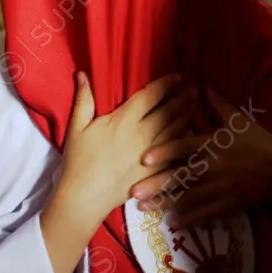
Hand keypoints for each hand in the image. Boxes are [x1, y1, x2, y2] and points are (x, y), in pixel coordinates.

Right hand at [53, 72, 196, 225]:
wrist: (85, 198)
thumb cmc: (79, 162)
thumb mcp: (76, 128)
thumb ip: (84, 100)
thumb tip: (83, 74)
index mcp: (124, 120)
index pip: (150, 96)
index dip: (165, 84)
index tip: (176, 77)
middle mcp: (142, 134)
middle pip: (168, 111)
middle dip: (182, 98)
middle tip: (193, 89)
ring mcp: (152, 154)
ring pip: (174, 130)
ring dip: (186, 116)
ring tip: (195, 106)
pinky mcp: (156, 171)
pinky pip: (175, 152)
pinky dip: (184, 140)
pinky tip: (190, 134)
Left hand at [131, 89, 271, 227]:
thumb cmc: (260, 143)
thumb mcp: (239, 121)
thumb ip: (218, 104)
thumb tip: (202, 83)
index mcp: (215, 145)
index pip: (185, 147)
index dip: (165, 152)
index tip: (144, 158)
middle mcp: (215, 167)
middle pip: (181, 176)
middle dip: (156, 185)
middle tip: (133, 191)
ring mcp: (221, 188)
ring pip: (188, 198)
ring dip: (164, 204)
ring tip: (143, 209)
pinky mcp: (228, 204)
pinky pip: (205, 213)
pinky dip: (189, 219)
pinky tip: (172, 224)